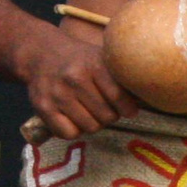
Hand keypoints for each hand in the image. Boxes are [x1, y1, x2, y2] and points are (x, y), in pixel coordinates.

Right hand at [14, 24, 136, 142]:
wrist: (41, 53)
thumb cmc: (79, 59)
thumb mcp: (101, 57)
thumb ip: (121, 76)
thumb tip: (146, 98)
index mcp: (93, 64)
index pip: (119, 98)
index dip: (127, 109)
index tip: (128, 110)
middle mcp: (74, 79)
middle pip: (107, 117)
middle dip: (110, 116)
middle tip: (104, 108)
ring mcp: (57, 94)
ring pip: (90, 127)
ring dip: (93, 123)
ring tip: (89, 112)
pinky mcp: (43, 107)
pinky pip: (69, 133)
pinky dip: (74, 130)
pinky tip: (73, 118)